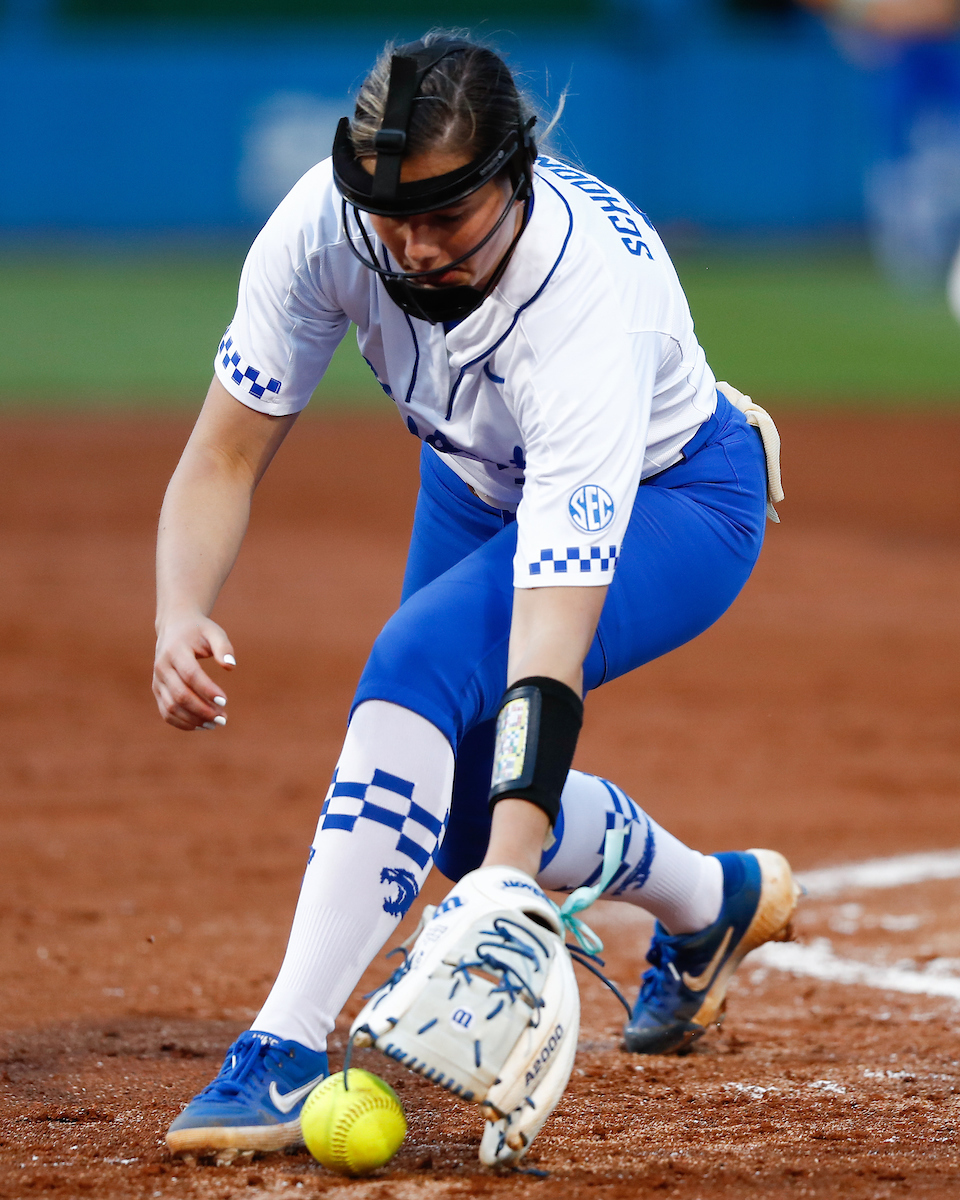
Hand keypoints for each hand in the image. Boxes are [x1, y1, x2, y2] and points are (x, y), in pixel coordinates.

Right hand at [153, 612, 234, 730]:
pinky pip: (166, 712)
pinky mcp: (157, 690)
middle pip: (180, 694)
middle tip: (224, 719)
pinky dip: (182, 723)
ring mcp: (157, 680)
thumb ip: (223, 647)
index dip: (207, 690)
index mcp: (175, 650)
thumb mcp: (213, 632)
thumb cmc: (199, 631)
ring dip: (193, 719)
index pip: (190, 674)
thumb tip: (231, 666)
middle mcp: (162, 666)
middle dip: (203, 710)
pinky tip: (202, 725)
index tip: (225, 701)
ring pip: (171, 707)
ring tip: (215, 724)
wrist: (174, 628)